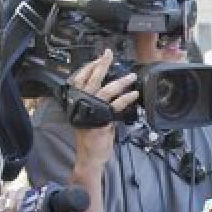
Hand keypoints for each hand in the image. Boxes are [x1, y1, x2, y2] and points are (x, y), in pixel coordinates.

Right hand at [71, 50, 138, 175]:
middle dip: (100, 65)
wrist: (90, 156)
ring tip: (131, 76)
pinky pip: (115, 106)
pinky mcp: (103, 120)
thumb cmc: (91, 138)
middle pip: (90, 80)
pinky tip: (134, 94)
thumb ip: (98, 104)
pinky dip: (126, 98)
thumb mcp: (91, 116)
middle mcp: (81, 105)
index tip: (98, 57)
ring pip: (105, 91)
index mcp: (77, 102)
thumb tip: (111, 92)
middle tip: (108, 55)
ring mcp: (92, 112)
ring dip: (120, 82)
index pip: (80, 79)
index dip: (89, 67)